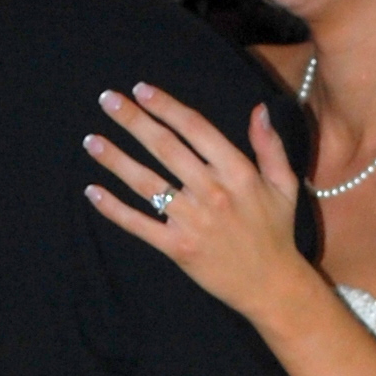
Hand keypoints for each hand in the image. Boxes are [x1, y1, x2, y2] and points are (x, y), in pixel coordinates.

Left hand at [86, 83, 307, 321]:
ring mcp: (193, 221)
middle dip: (133, 121)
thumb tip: (259, 110)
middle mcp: (212, 192)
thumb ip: (270, 146)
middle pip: (165, 148)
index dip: (166, 107)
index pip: (195, 129)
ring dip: (115, 160)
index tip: (142, 90)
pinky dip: (114, 209)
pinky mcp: (178, 248)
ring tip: (91, 141)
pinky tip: (93, 191)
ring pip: (146, 183)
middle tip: (108, 99)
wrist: (271, 286)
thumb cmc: (276, 232)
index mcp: (238, 173)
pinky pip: (140, 224)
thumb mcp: (283, 185)